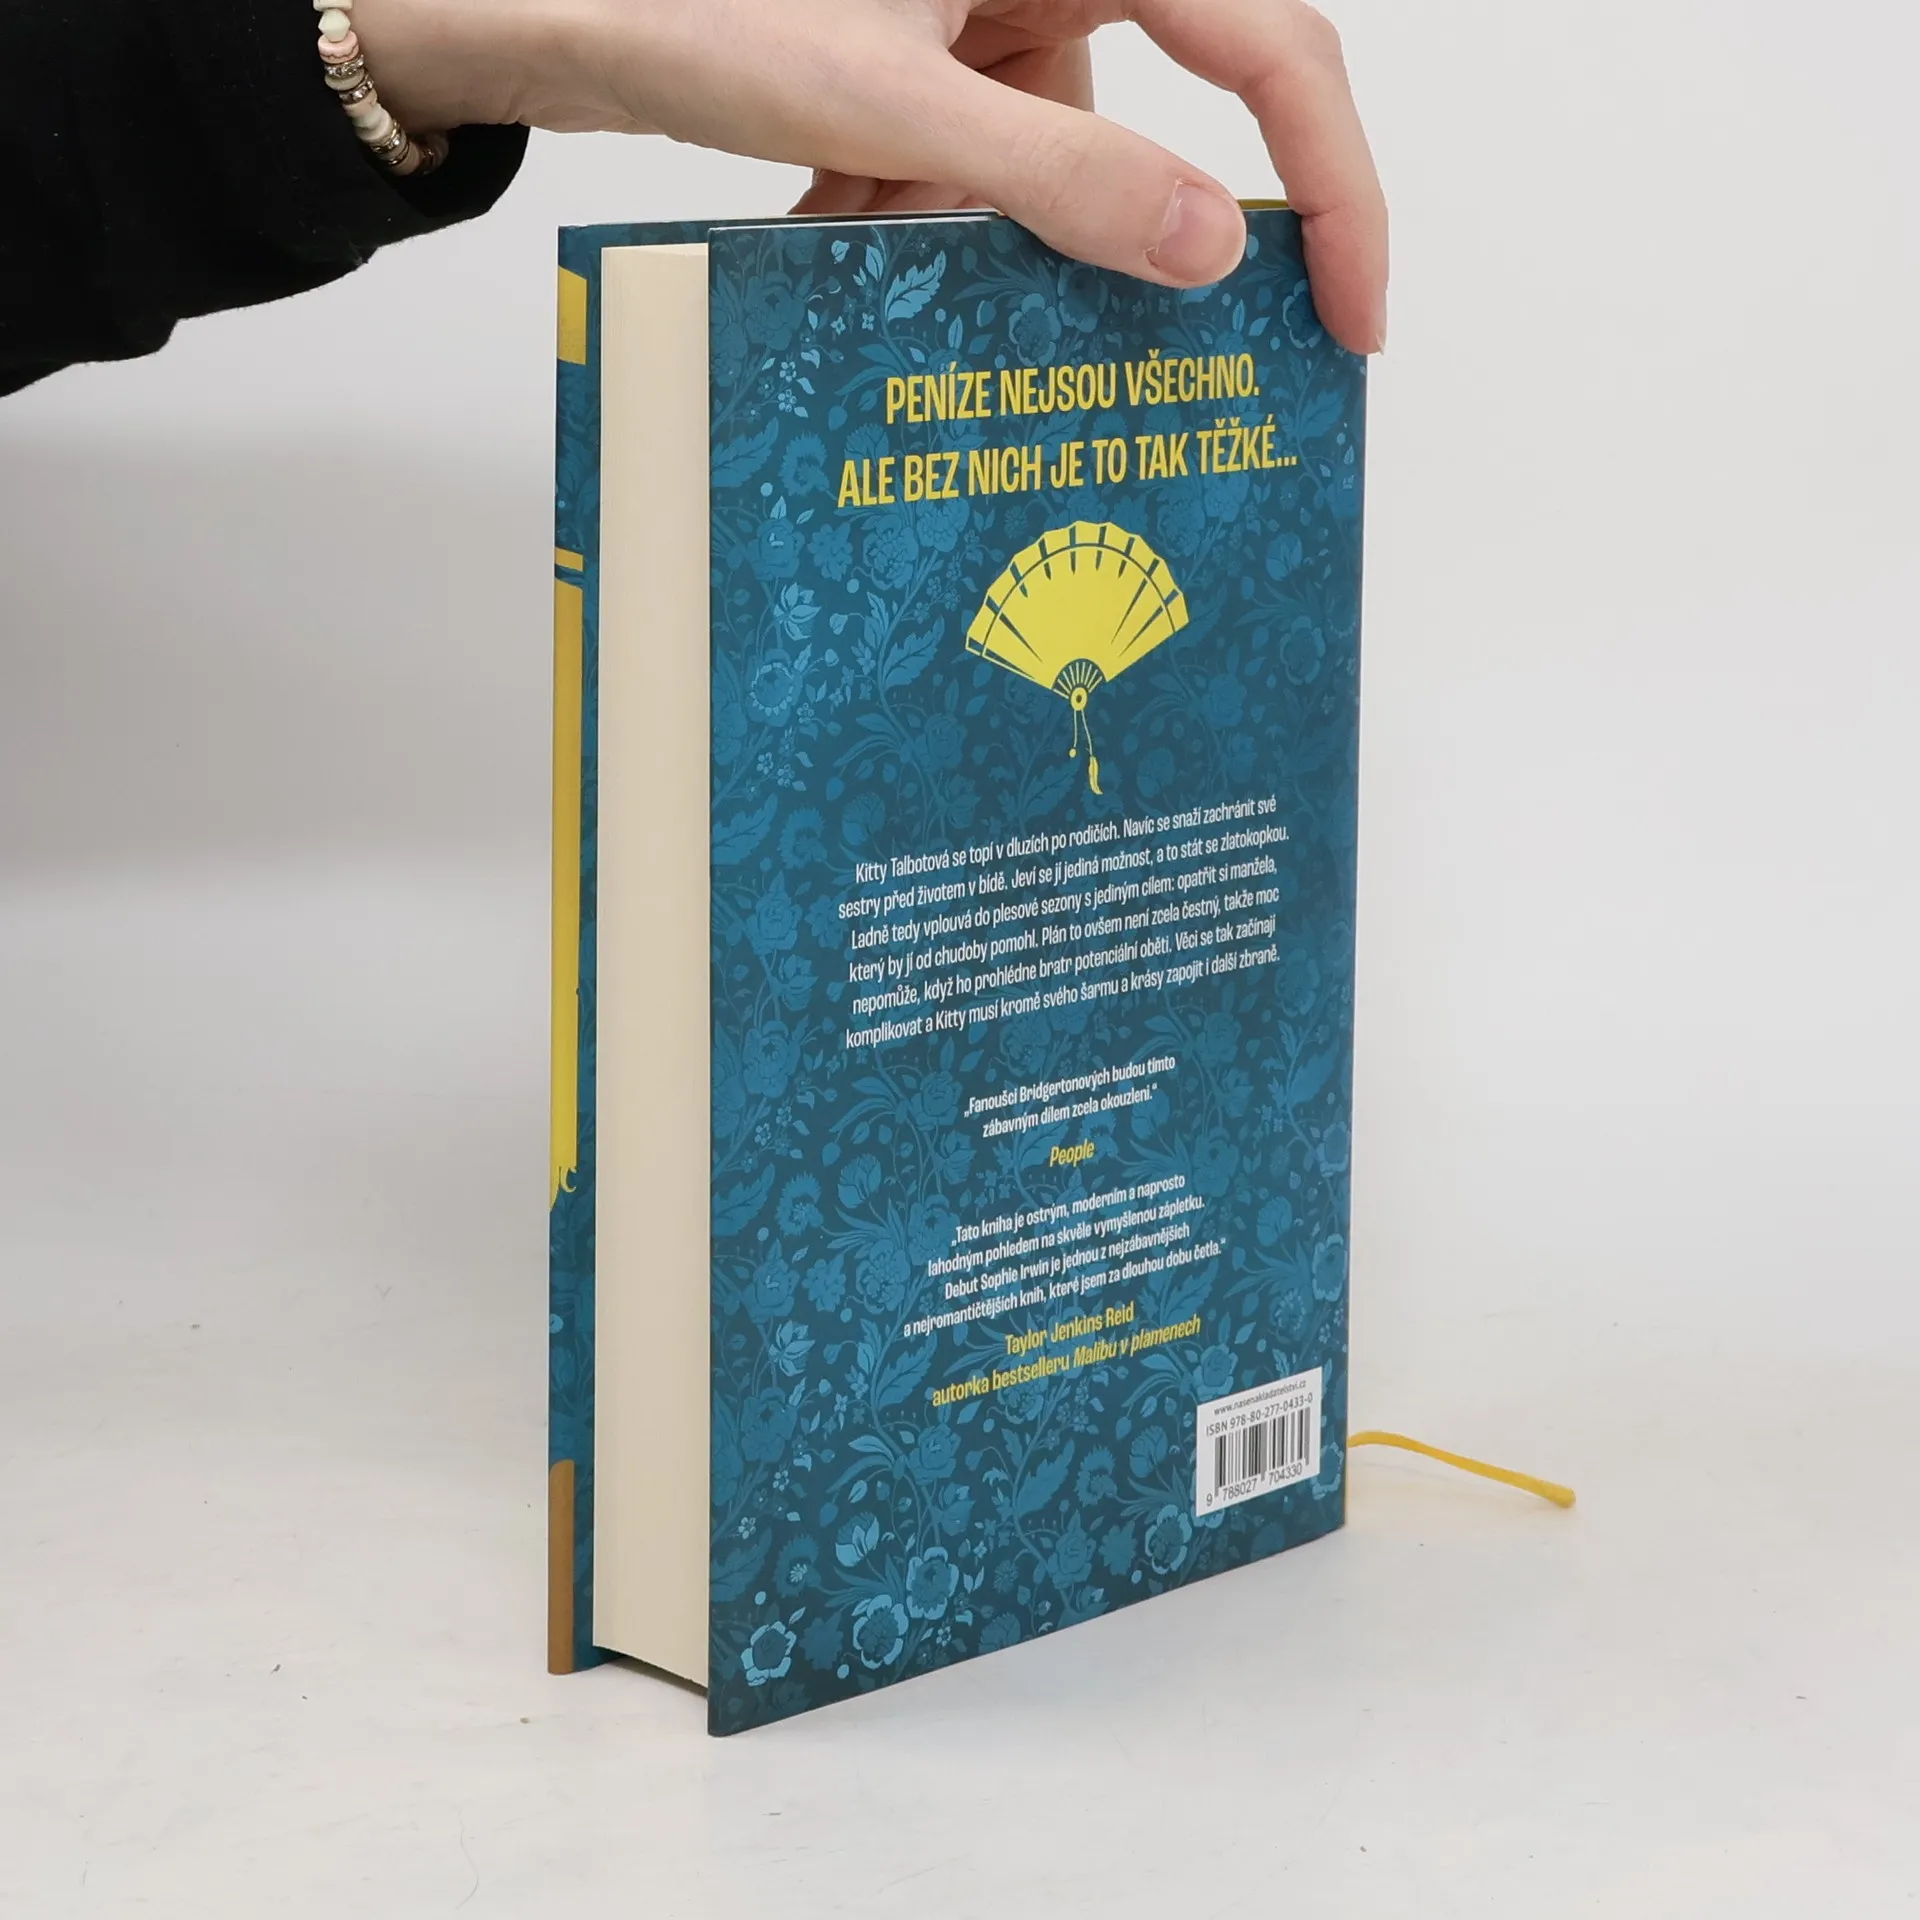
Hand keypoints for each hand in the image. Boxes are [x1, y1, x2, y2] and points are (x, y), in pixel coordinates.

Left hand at [355, 0, 1387, 352]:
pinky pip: (977, 158)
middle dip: (1134, 233)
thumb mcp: (886, 107)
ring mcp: (989, 6)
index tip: (1354, 314)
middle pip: (1176, 107)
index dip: (1337, 185)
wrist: (545, 0)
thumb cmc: (691, 3)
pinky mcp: (935, 49)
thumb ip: (1056, 177)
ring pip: (1056, 156)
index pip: (1272, 47)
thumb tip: (1205, 254)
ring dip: (983, 238)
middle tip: (1164, 358)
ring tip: (876, 245)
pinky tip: (835, 218)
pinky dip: (922, 214)